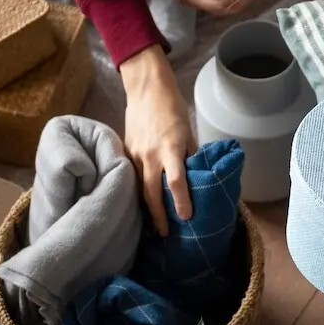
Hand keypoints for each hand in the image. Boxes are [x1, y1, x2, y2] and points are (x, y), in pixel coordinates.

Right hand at [120, 46, 196, 235]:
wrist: (146, 90)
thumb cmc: (172, 110)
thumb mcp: (188, 132)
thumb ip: (191, 156)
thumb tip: (197, 178)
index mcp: (170, 148)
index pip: (176, 181)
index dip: (182, 201)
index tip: (187, 217)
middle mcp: (150, 155)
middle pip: (152, 193)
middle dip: (159, 216)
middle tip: (165, 234)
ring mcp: (135, 155)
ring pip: (139, 189)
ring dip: (146, 209)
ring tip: (152, 228)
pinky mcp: (125, 153)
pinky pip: (131, 178)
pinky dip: (137, 194)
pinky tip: (141, 206)